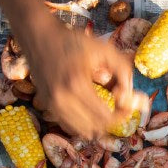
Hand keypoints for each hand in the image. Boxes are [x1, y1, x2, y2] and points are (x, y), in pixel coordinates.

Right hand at [22, 20, 133, 138]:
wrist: (38, 35)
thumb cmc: (72, 41)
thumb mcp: (103, 49)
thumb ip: (123, 70)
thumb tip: (130, 95)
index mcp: (76, 84)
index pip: (106, 117)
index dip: (122, 114)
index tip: (127, 104)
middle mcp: (61, 98)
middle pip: (97, 127)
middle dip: (113, 119)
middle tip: (118, 106)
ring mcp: (52, 104)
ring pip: (83, 131)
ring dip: (98, 124)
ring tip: (104, 108)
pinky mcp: (47, 105)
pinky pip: (69, 127)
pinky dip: (83, 124)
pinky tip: (89, 112)